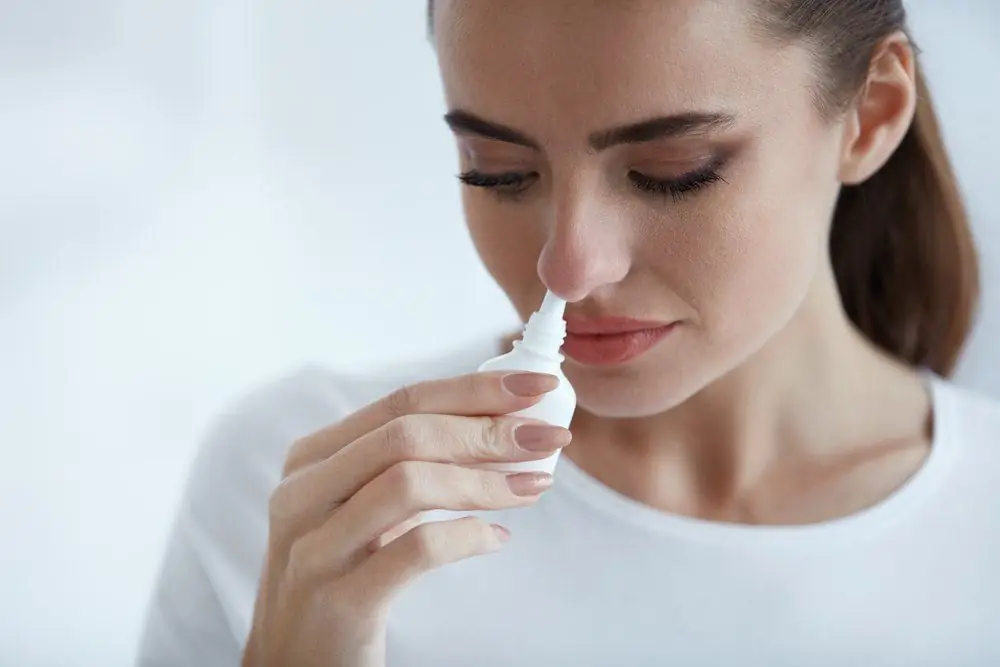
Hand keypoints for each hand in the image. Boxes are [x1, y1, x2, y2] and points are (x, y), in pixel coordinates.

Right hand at [241, 371, 571, 666]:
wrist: (294, 665)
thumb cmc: (339, 578)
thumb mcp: (359, 512)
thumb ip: (407, 467)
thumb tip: (500, 428)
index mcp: (313, 460)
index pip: (402, 401)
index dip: (474, 389)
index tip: (535, 387)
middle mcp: (304, 494)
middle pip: (406, 434)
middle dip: (487, 429)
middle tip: (547, 437)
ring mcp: (315, 547)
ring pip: (408, 482)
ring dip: (484, 480)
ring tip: (533, 485)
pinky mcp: (338, 600)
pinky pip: (416, 550)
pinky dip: (467, 537)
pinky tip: (496, 539)